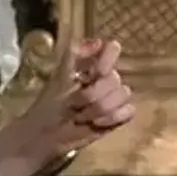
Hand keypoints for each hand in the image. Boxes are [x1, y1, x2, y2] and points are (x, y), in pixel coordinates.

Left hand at [0, 38, 134, 175]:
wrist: (47, 134)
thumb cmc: (50, 103)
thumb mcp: (58, 76)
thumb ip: (74, 55)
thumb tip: (99, 41)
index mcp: (92, 66)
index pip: (111, 51)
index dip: (105, 61)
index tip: (93, 73)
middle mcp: (105, 79)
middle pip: (115, 78)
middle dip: (94, 93)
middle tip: (75, 103)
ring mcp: (113, 98)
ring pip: (123, 94)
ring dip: (100, 107)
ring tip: (83, 116)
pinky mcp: (117, 117)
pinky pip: (129, 111)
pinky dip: (114, 117)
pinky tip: (98, 122)